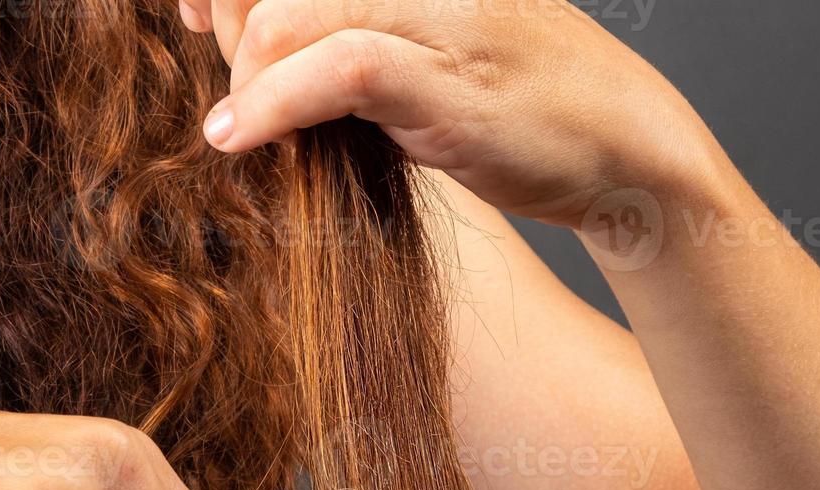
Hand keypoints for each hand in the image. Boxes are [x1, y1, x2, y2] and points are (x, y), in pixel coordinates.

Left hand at [182, 0, 718, 225]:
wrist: (627, 146)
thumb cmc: (518, 103)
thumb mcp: (426, 50)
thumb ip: (351, 31)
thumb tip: (252, 36)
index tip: (192, 16)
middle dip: (226, 28)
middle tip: (221, 88)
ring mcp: (437, 11)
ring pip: (290, 14)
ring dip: (242, 77)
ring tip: (233, 125)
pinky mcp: (447, 74)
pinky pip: (336, 68)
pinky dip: (270, 104)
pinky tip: (238, 136)